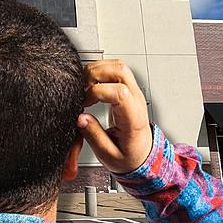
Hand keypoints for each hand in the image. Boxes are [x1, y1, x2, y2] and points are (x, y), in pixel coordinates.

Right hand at [77, 59, 153, 173]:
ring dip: (96, 71)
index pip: (119, 92)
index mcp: (133, 119)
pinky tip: (90, 86)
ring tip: (84, 87)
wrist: (142, 156)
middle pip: (120, 70)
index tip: (83, 103)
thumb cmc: (129, 156)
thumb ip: (94, 136)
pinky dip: (99, 72)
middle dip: (94, 74)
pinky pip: (115, 70)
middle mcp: (136, 101)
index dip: (96, 92)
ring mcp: (133, 93)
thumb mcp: (108, 155)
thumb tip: (80, 118)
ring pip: (118, 65)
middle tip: (81, 89)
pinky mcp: (127, 90)